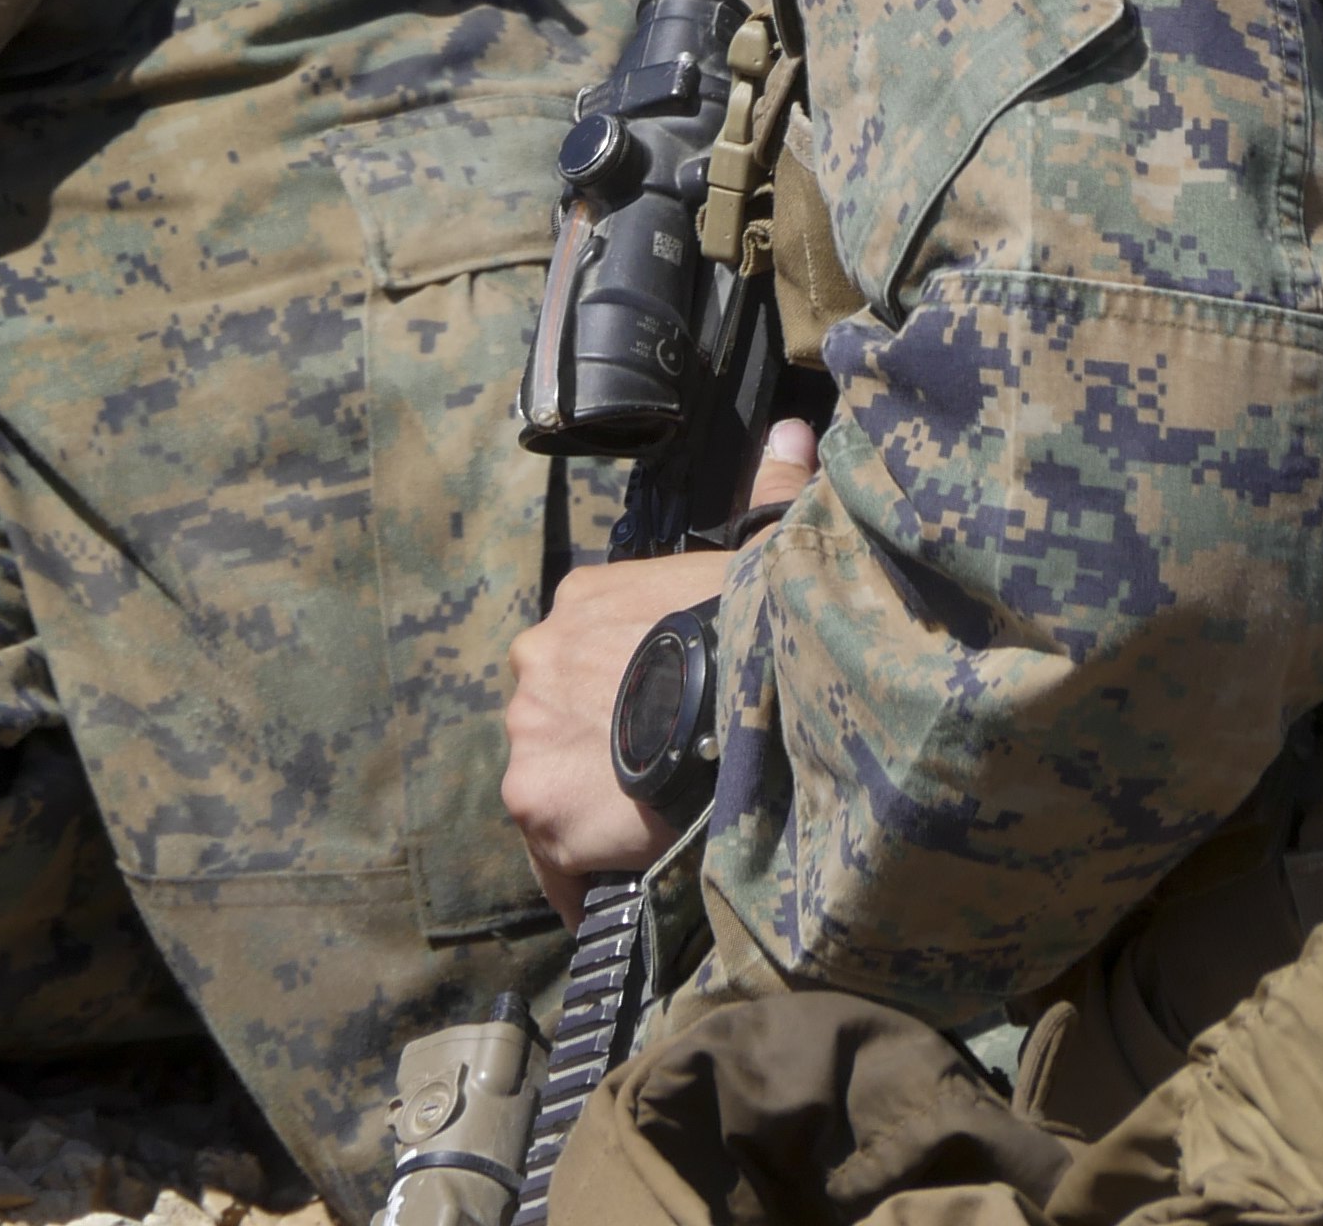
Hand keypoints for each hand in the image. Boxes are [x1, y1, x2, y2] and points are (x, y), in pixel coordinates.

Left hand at [501, 419, 816, 925]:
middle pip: (560, 720)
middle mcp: (538, 659)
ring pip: (555, 788)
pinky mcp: (537, 805)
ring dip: (593, 813)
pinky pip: (557, 862)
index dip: (627, 697)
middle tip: (665, 784)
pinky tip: (628, 890)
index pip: (589, 658)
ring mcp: (528, 734)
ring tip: (655, 839)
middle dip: (600, 751)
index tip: (665, 725)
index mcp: (582, 600)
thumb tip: (794, 433)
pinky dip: (587, 879)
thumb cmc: (756, 622)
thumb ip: (769, 493)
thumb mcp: (761, 549)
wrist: (743, 691)